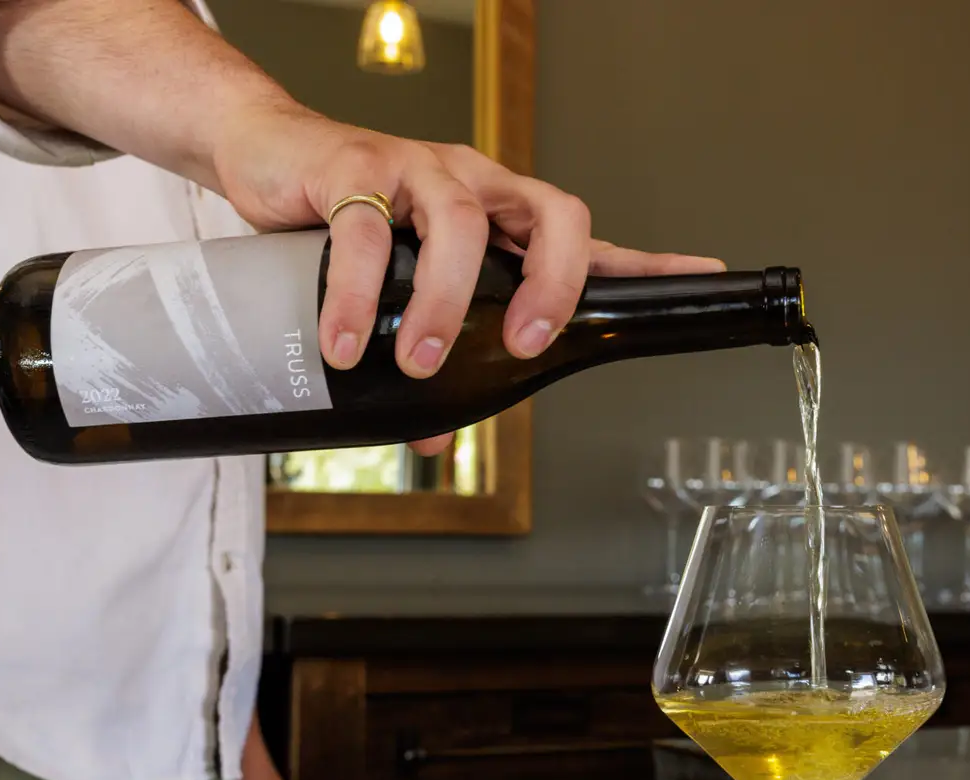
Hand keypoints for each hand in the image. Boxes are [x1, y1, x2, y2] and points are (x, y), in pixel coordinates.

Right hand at [209, 105, 724, 385]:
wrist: (267, 155)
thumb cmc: (354, 220)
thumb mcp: (405, 290)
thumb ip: (435, 362)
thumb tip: (438, 435)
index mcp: (501, 215)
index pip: (584, 236)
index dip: (647, 260)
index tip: (703, 275)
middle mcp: (475, 186)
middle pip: (550, 216)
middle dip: (551, 286)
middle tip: (523, 348)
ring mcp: (418, 170)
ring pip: (457, 225)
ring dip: (446, 302)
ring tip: (420, 362)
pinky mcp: (352, 167)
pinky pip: (364, 229)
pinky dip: (356, 293)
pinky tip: (345, 340)